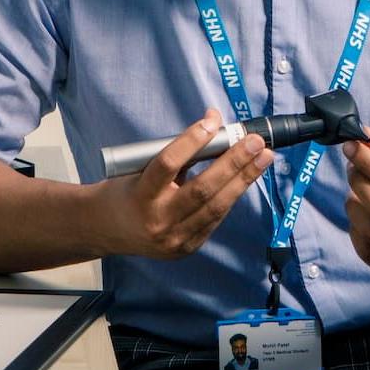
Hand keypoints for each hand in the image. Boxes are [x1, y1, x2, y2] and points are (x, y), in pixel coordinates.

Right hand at [95, 109, 273, 259]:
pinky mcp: (186, 248)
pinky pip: (216, 219)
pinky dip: (232, 196)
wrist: (105, 231)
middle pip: (202, 188)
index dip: (191, 140)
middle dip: (234, 162)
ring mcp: (174, 238)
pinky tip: (246, 179)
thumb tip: (214, 124)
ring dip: (244, 179)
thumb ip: (176, 153)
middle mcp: (157, 220)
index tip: (212, 121)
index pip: (167, 164)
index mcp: (140, 194)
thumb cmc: (127, 191)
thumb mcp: (140, 169)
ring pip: (217, 206)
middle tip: (256, 141)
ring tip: (263, 158)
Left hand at [343, 129, 369, 280]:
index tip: (350, 146)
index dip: (367, 162)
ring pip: (366, 228)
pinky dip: (356, 227)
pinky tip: (365, 215)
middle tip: (353, 167)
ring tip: (360, 192)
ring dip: (354, 203)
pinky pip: (364, 248)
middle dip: (357, 180)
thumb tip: (363, 137)